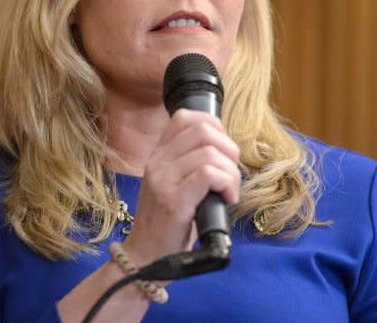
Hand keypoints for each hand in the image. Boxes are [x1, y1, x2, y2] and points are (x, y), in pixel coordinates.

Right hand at [121, 109, 239, 265]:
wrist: (146, 258)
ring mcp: (163, 179)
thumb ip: (191, 164)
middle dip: (229, 149)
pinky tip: (226, 199)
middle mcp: (158, 162)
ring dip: (231, 172)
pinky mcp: (174, 200)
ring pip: (210, 152)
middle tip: (230, 174)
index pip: (185, 117)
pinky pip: (209, 174)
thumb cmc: (168, 224)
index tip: (223, 149)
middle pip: (203, 130)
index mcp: (158, 155)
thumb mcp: (173, 185)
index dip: (214, 125)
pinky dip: (226, 183)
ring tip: (229, 191)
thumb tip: (226, 150)